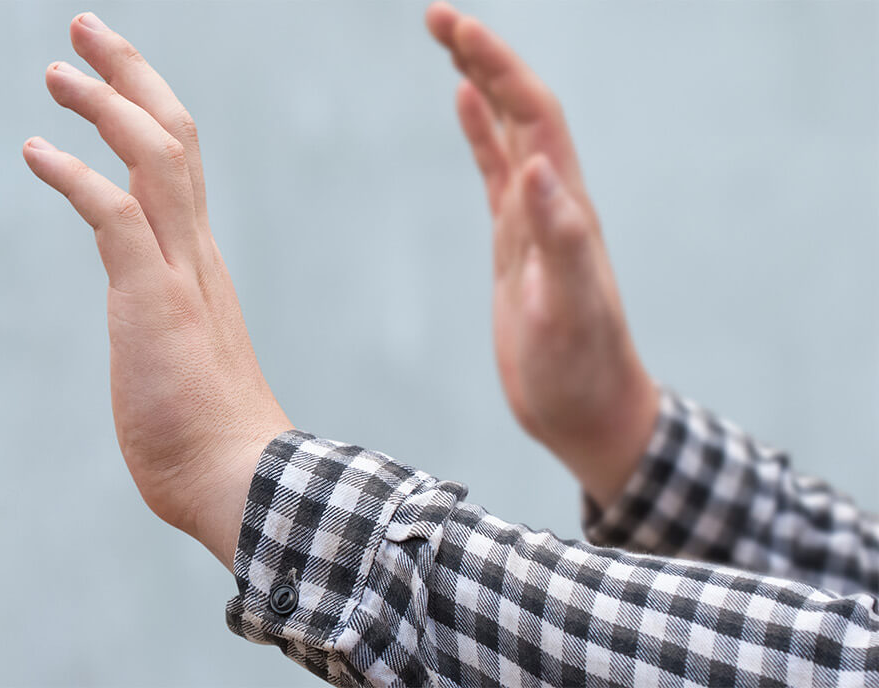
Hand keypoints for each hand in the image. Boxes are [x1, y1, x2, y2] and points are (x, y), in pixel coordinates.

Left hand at [22, 13, 290, 567]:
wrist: (240, 481)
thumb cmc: (207, 439)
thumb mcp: (177, 363)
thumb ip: (164, 333)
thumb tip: (152, 344)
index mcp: (199, 262)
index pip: (179, 162)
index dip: (144, 108)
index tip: (109, 75)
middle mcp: (195, 251)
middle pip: (173, 133)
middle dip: (130, 72)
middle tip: (84, 28)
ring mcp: (179, 271)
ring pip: (153, 155)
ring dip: (104, 103)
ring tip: (56, 70)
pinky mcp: (153, 298)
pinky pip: (114, 214)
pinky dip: (74, 173)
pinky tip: (36, 150)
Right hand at [426, 3, 659, 506]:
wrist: (589, 413)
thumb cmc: (580, 370)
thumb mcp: (568, 308)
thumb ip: (560, 238)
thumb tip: (536, 165)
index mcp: (564, 206)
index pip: (532, 113)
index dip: (496, 65)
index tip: (454, 27)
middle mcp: (554, 200)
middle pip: (519, 106)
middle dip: (482, 55)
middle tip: (436, 14)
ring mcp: (534, 218)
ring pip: (508, 129)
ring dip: (481, 79)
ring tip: (448, 38)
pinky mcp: (516, 243)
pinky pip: (495, 170)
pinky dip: (479, 130)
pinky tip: (462, 105)